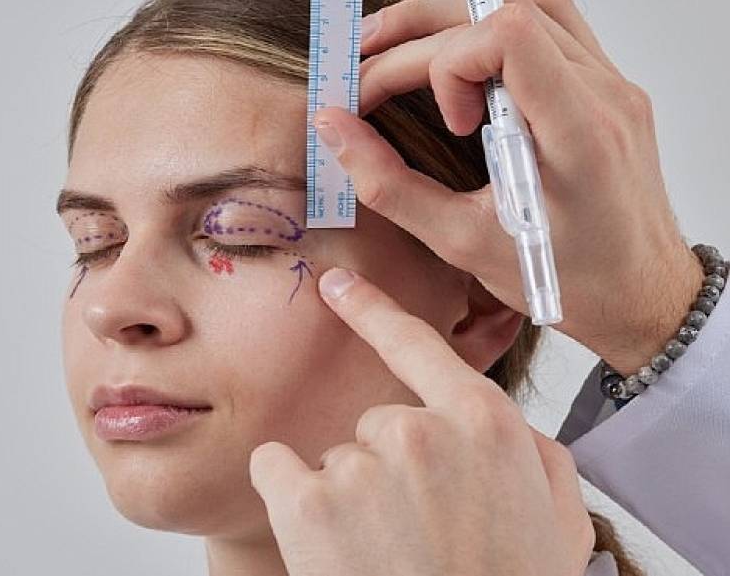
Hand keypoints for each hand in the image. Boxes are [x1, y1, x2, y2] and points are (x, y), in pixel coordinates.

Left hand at [249, 268, 594, 575]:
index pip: (417, 344)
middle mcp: (419, 432)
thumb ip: (536, 457)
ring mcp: (360, 466)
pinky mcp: (307, 504)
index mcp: (483, 425)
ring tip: (383, 551)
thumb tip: (508, 429)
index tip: (338, 284)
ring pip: (333, 456)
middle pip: (375, 423)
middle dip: (387, 468)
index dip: (373, 309)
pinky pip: (275, 465)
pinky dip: (288, 496)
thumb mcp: (557, 522)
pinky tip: (326, 541)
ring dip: (346, 496)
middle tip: (414, 529)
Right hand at [313, 0, 703, 374]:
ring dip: (456, 15)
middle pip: (506, 3)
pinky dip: (491, 26)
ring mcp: (612, 83)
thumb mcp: (462, 244)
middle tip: (368, 61)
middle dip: (423, 29)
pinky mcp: (606, 86)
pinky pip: (550, 23)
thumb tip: (333, 128)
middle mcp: (605, 94)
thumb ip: (389, 185)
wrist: (640, 295)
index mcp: (579, 133)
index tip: (445, 120)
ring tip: (403, 47)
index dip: (449, 62)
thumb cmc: (566, 281)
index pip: (510, 34)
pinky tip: (459, 58)